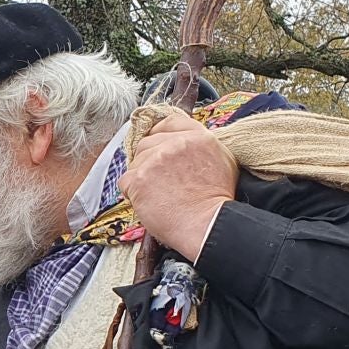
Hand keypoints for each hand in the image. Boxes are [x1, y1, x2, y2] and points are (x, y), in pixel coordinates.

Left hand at [121, 112, 236, 262]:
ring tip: (157, 195)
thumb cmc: (215, 201)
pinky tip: (148, 202)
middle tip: (158, 180)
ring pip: (135, 162)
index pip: (169, 123)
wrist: (207, 225)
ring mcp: (156, 159)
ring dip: (141, 178)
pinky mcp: (140, 177)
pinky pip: (126, 181)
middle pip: (147, 143)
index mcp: (198, 137)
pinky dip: (132, 193)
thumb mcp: (222, 162)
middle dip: (148, 160)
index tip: (156, 146)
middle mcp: (176, 143)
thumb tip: (186, 143)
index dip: (158, 134)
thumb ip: (202, 146)